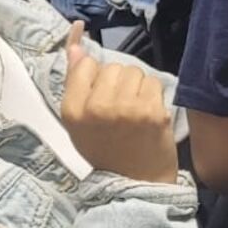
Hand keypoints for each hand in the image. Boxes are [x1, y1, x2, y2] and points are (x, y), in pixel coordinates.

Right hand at [61, 23, 178, 183]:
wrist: (136, 182)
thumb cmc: (105, 150)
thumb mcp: (79, 121)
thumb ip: (75, 81)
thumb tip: (76, 44)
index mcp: (74, 110)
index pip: (86, 65)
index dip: (96, 76)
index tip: (102, 94)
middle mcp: (97, 107)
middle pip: (113, 67)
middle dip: (119, 82)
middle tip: (120, 108)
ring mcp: (126, 108)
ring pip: (135, 71)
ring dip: (137, 86)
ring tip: (135, 110)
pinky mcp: (152, 111)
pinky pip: (153, 82)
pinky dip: (153, 94)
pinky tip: (148, 113)